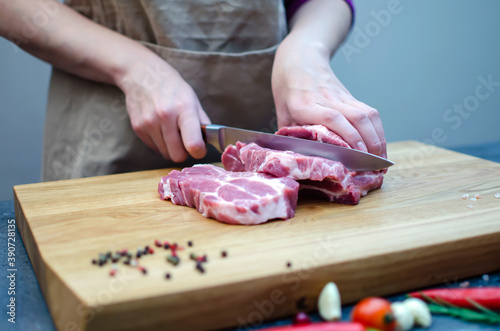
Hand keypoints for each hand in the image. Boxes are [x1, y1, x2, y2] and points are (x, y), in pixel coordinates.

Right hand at [118, 57, 210, 161]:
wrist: (142, 74)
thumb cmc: (172, 87)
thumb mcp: (192, 99)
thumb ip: (202, 122)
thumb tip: (209, 142)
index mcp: (184, 108)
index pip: (193, 144)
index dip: (199, 152)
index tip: (199, 148)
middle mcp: (165, 116)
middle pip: (177, 156)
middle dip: (184, 152)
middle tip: (185, 141)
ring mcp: (149, 123)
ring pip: (166, 154)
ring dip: (171, 148)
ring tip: (172, 132)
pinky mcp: (138, 128)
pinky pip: (154, 148)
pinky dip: (160, 144)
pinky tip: (161, 129)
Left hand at [272, 35, 386, 157]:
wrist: (299, 60)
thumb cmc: (287, 91)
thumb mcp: (281, 114)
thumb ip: (290, 136)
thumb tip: (297, 159)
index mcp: (305, 105)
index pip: (332, 118)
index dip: (348, 136)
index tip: (357, 154)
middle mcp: (327, 99)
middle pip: (357, 117)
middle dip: (370, 143)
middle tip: (374, 165)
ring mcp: (341, 96)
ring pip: (368, 114)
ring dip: (378, 137)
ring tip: (381, 158)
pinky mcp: (350, 96)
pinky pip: (369, 112)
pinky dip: (377, 129)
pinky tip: (380, 144)